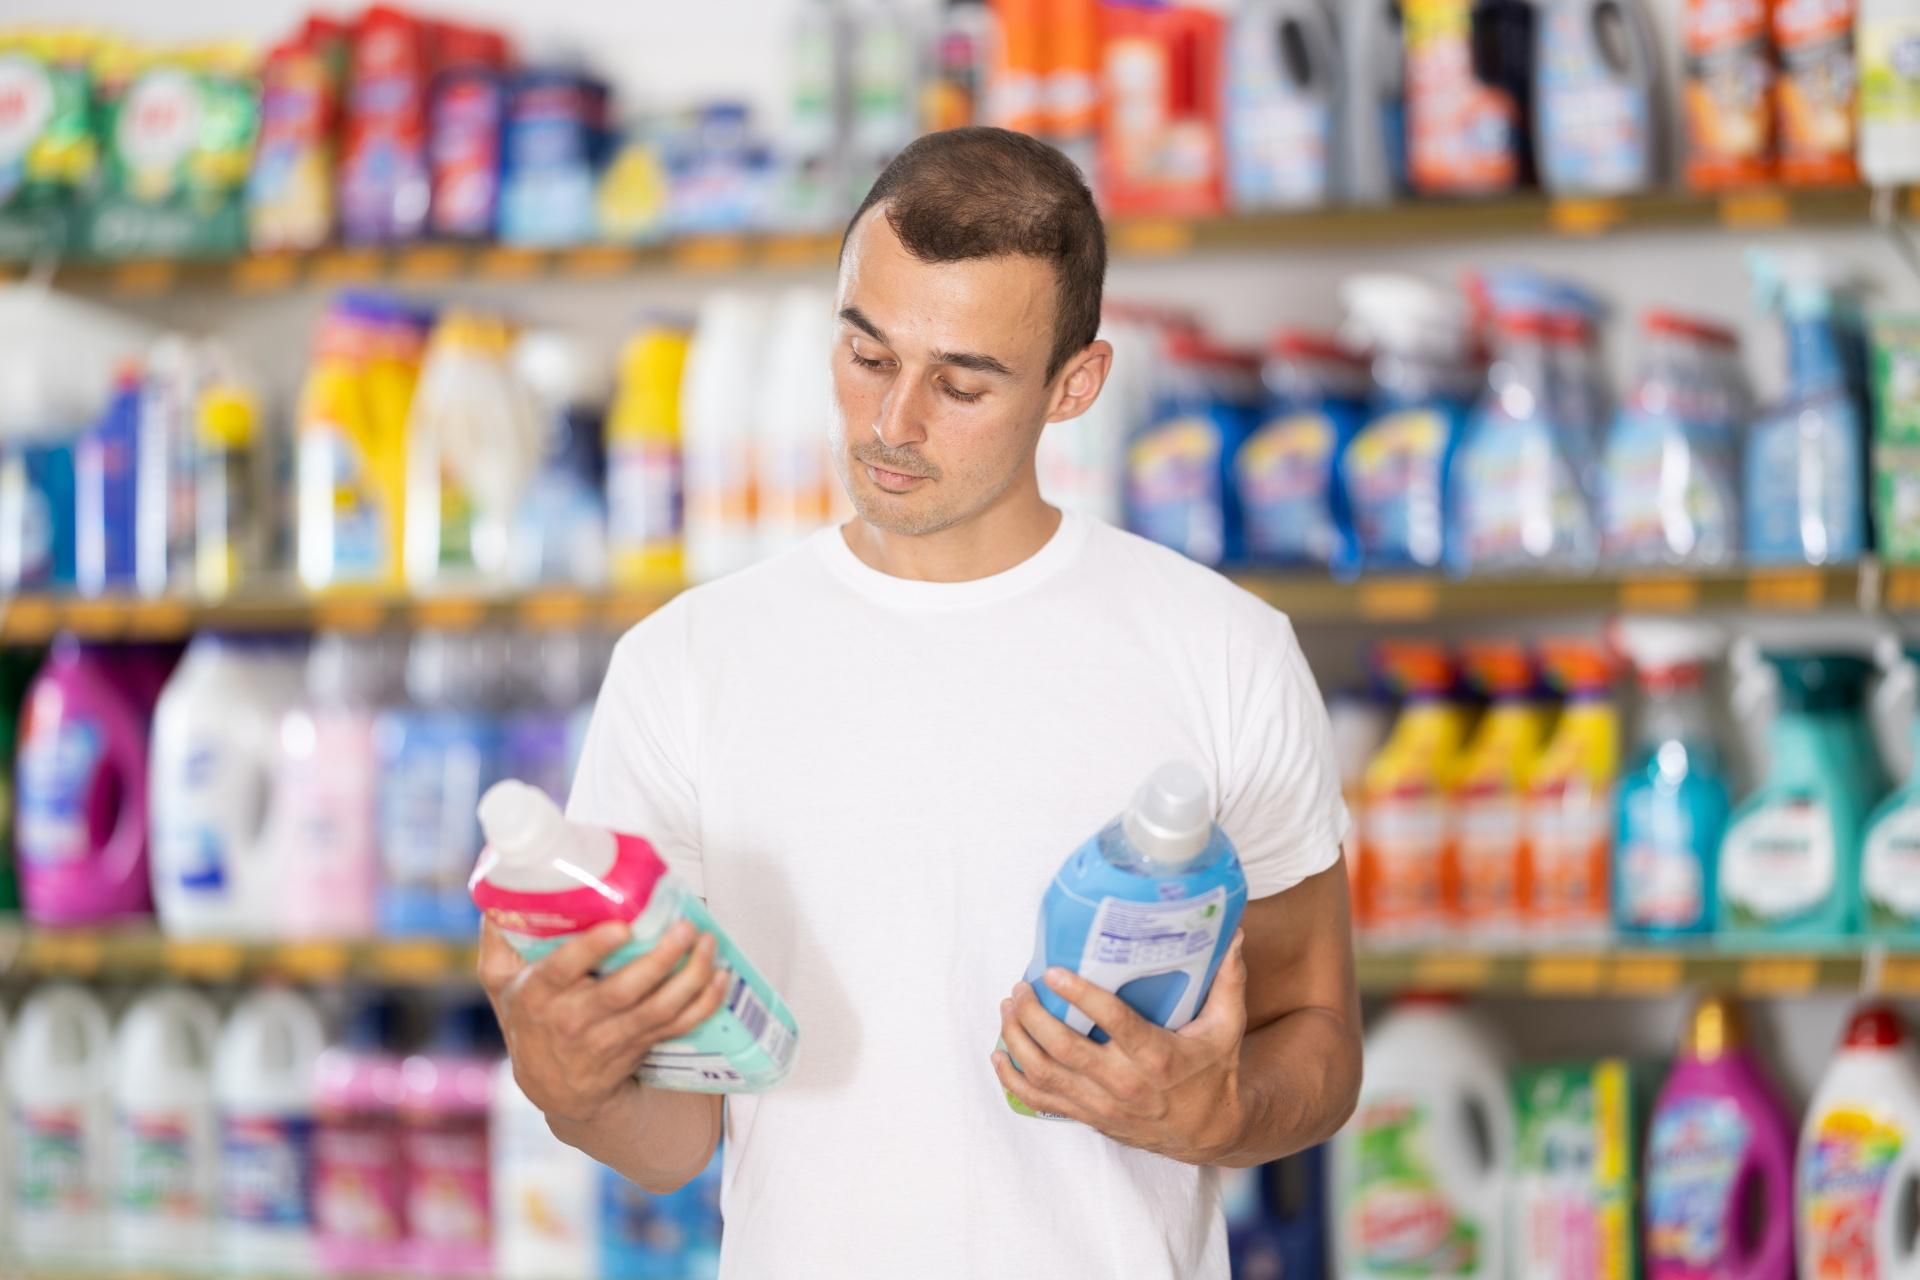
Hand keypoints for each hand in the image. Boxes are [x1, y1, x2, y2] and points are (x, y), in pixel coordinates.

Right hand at [479, 917, 731, 1125]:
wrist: (553, 1087)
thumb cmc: (528, 1019)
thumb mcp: (500, 981)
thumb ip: (500, 935)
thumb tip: (504, 886)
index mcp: (537, 994)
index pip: (563, 970)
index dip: (593, 950)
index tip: (622, 926)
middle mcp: (573, 1019)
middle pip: (623, 991)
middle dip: (660, 958)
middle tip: (685, 926)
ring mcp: (610, 1038)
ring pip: (657, 1010)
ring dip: (691, 978)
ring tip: (707, 944)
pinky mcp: (639, 1046)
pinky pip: (678, 1027)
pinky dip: (704, 1004)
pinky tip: (721, 977)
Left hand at [991, 932, 1249, 1163]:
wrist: (1207, 1132)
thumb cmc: (1215, 1072)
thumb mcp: (1227, 1027)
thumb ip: (1228, 981)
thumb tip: (1232, 933)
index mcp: (1156, 1056)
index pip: (1113, 1022)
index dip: (1080, 996)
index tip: (1054, 972)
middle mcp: (1124, 1083)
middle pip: (1065, 1048)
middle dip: (1033, 1014)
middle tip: (1021, 986)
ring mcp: (1101, 1104)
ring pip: (1045, 1073)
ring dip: (1018, 1038)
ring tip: (1008, 1007)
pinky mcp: (1088, 1116)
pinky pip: (1040, 1101)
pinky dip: (1013, 1079)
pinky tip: (1000, 1053)